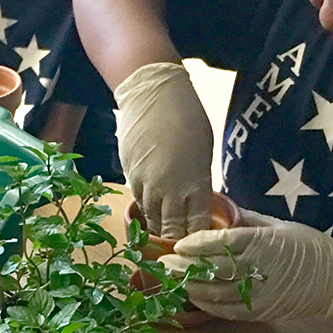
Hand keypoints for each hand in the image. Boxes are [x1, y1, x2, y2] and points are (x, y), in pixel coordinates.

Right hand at [114, 62, 213, 238]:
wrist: (152, 94)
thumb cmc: (187, 117)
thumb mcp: (203, 152)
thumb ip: (199, 180)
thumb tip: (195, 202)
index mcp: (194, 181)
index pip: (195, 224)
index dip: (196, 234)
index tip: (198, 238)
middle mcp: (169, 188)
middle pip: (171, 228)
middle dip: (176, 236)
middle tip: (181, 238)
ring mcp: (146, 183)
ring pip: (151, 219)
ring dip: (159, 225)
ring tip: (165, 227)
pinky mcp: (129, 175)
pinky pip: (139, 201)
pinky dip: (146, 208)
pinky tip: (153, 207)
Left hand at [160, 210, 332, 320]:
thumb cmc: (306, 245)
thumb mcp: (277, 224)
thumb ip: (247, 220)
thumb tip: (220, 210)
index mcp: (260, 242)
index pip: (219, 243)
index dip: (195, 244)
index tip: (177, 244)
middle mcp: (256, 268)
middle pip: (211, 268)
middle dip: (184, 266)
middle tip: (162, 264)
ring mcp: (258, 292)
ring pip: (214, 292)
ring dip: (190, 286)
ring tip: (171, 280)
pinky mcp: (259, 310)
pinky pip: (226, 310)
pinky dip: (207, 304)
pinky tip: (193, 296)